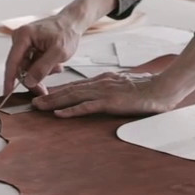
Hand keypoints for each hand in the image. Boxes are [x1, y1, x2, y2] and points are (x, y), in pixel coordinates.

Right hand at [3, 13, 81, 96]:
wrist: (72, 23)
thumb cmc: (67, 32)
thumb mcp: (58, 52)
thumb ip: (42, 67)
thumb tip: (28, 81)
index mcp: (23, 36)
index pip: (12, 62)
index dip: (9, 80)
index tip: (7, 94)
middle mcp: (20, 38)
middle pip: (19, 68)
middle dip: (33, 78)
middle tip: (44, 90)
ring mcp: (24, 43)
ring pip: (26, 68)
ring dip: (41, 72)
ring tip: (57, 67)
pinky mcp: (29, 47)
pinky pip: (31, 64)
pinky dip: (42, 68)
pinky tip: (54, 64)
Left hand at [32, 72, 181, 117]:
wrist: (162, 88)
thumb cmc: (147, 90)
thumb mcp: (125, 87)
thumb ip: (113, 90)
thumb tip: (103, 97)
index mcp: (103, 80)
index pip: (76, 85)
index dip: (59, 91)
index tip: (45, 95)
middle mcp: (100, 83)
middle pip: (70, 90)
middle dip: (50, 96)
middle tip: (32, 102)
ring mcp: (104, 92)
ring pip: (73, 96)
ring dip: (54, 102)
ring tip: (38, 107)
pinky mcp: (110, 102)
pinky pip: (86, 107)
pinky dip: (71, 110)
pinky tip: (58, 114)